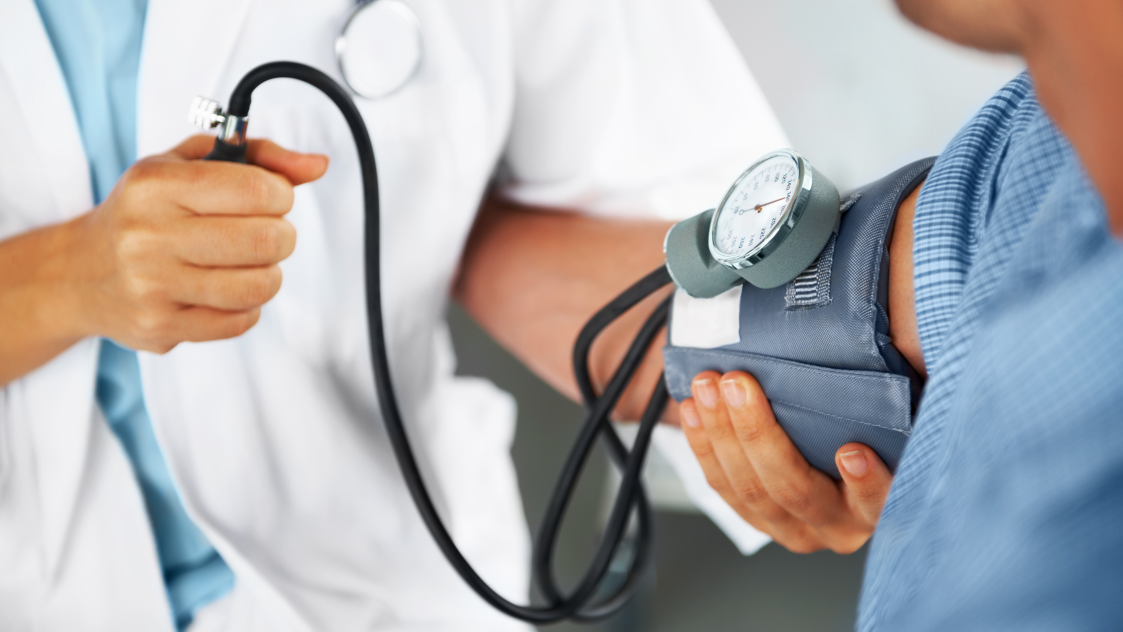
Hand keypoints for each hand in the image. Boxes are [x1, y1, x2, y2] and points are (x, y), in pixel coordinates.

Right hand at [67, 135, 327, 351]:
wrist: (81, 273)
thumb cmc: (147, 212)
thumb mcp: (189, 165)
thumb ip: (259, 156)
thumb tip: (317, 165)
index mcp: (156, 186)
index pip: (256, 188)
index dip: (282, 194)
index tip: (271, 198)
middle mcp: (148, 235)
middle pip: (264, 240)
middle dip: (281, 236)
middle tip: (266, 233)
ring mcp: (152, 286)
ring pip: (258, 286)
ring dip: (268, 274)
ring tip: (250, 263)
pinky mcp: (161, 327)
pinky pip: (240, 322)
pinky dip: (247, 307)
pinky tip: (225, 290)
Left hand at [679, 370, 891, 553]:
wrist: (841, 451)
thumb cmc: (871, 425)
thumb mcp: (899, 413)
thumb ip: (898, 395)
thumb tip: (913, 343)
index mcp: (878, 507)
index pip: (878, 502)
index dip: (867, 483)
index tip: (851, 452)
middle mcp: (837, 526)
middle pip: (793, 489)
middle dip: (757, 433)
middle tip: (737, 384)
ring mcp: (794, 528)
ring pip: (748, 489)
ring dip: (720, 433)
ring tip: (707, 386)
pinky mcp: (757, 519)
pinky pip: (722, 486)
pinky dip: (703, 445)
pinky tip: (693, 410)